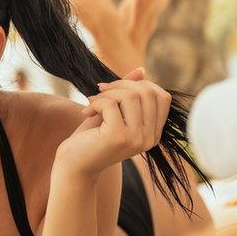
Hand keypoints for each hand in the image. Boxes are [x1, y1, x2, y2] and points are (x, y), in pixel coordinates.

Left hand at [53, 67, 171, 180]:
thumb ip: (128, 93)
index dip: (140, 85)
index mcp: (153, 133)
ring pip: (131, 96)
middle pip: (147, 92)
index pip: (162, 97)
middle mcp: (150, 138)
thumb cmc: (92, 138)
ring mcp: (136, 138)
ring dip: (107, 94)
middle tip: (100, 92)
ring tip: (92, 102)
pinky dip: (96, 102)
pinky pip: (111, 104)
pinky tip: (86, 113)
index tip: (116, 89)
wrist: (74, 166)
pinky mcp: (119, 137)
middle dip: (121, 84)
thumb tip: (141, 70)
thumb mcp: (113, 111)